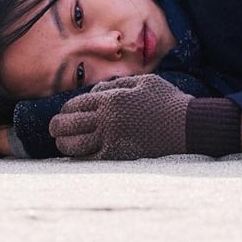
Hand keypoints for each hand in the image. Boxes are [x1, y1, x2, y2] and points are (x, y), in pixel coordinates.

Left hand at [50, 74, 190, 158]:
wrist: (187, 126)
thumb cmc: (167, 101)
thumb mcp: (143, 82)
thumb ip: (116, 85)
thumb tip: (95, 92)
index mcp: (111, 98)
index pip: (76, 105)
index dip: (65, 110)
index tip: (62, 114)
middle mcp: (107, 118)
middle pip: (68, 124)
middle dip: (57, 127)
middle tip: (53, 129)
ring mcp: (111, 139)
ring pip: (74, 145)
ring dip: (64, 144)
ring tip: (61, 143)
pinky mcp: (119, 156)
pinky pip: (90, 159)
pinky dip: (80, 157)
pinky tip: (78, 156)